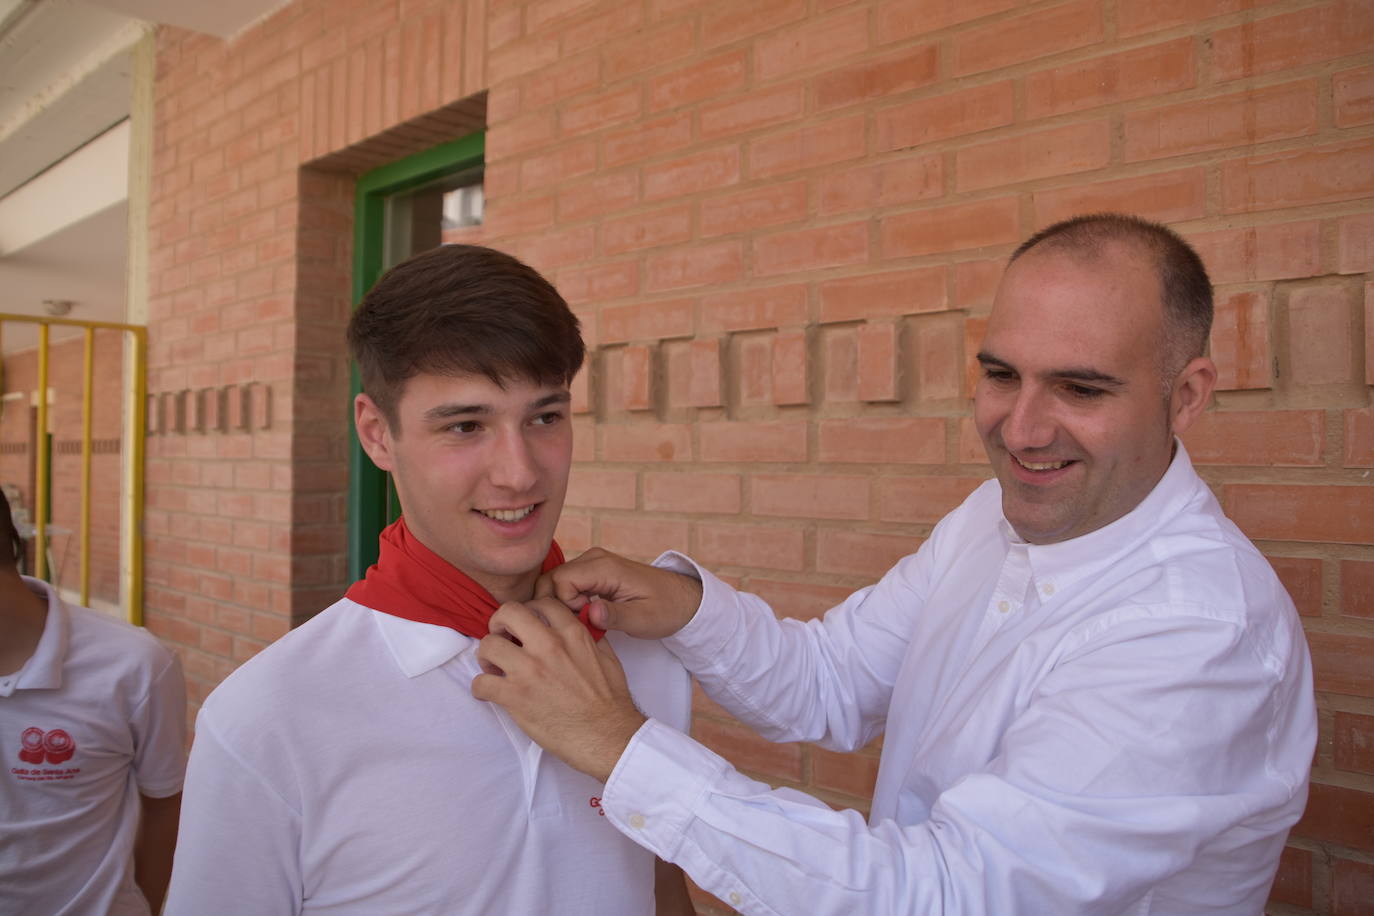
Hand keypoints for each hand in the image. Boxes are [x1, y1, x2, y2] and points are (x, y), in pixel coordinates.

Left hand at [471, 597, 646, 781]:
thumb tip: (580, 628)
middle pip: (508, 613)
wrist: (607, 736)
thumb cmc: (610, 702)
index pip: (541, 603)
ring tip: (494, 668)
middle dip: (499, 623)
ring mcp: (529, 671)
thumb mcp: (607, 658)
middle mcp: (548, 646)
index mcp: (572, 634)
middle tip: (502, 638)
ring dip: (486, 657)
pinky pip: (481, 683)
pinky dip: (481, 688)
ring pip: (488, 645)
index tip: (525, 627)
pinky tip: (490, 692)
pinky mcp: (515, 697)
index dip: (529, 612)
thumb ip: (589, 637)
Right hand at [534, 548, 703, 639]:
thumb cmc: (666, 609)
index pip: (560, 580)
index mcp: (605, 567)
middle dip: (555, 605)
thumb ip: (615, 616)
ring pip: (556, 581)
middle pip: (552, 579)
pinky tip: (585, 616)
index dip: (564, 604)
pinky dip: (568, 601)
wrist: (682, 599)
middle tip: (577, 623)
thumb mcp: (643, 619)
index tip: (584, 619)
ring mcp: (593, 564)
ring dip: (561, 604)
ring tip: (583, 621)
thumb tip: (590, 613)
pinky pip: (566, 584)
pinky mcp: (593, 572)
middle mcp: (594, 559)